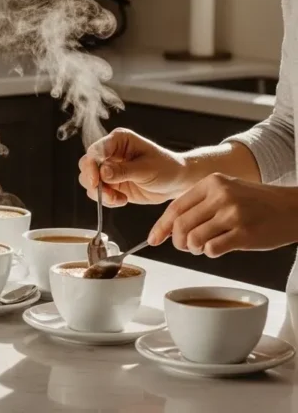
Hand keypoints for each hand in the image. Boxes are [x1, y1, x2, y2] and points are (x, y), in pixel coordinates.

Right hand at [77, 128, 188, 206]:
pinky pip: (98, 193)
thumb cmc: (166, 168)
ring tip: (118, 199)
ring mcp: (108, 169)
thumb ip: (123, 171)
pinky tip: (122, 200)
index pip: (95, 151)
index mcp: (118, 141)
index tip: (96, 181)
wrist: (176, 182)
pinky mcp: (110, 183)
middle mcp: (109, 153)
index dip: (91, 166)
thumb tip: (102, 173)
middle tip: (109, 194)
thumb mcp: (147, 169)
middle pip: (86, 165)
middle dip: (94, 182)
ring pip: (88, 180)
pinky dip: (106, 200)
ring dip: (100, 193)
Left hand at [147, 173, 297, 256]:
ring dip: (194, 249)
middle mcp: (220, 196)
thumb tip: (169, 227)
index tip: (153, 239)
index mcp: (212, 183)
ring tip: (204, 246)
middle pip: (180, 226)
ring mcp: (233, 214)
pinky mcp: (244, 233)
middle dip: (177, 241)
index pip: (175, 208)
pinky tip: (219, 248)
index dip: (161, 227)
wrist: (294, 208)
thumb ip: (200, 204)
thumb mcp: (226, 191)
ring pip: (193, 239)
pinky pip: (212, 249)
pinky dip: (210, 253)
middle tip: (185, 246)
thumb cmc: (257, 203)